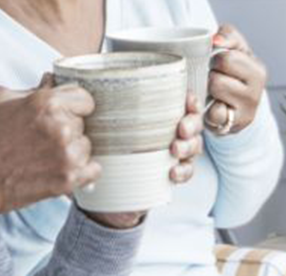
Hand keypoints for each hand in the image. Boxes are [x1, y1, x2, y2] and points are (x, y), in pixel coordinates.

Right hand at [0, 74, 99, 213]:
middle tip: (46, 137)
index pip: (85, 97)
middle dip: (69, 128)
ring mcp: (66, 155)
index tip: (66, 112)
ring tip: (47, 155)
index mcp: (46, 102)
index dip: (74, 105)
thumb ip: (32, 89)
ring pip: (87, 146)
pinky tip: (62, 169)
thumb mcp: (0, 99)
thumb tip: (51, 80)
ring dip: (73, 150)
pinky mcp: (67, 180)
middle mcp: (60, 127)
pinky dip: (82, 171)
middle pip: (84, 122)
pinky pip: (93, 171)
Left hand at [83, 92, 204, 228]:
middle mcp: (171, 133)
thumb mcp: (108, 129)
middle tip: (181, 129)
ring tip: (175, 150)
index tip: (188, 102)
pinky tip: (172, 172)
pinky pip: (187, 171)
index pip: (184, 104)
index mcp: (161, 117)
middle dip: (192, 124)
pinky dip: (183, 171)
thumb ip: (109, 111)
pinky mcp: (173, 174)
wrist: (109, 191)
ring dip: (189, 147)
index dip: (192, 102)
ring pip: (194, 146)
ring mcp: (175, 154)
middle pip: (194, 123)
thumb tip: (91, 94)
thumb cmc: (109, 152)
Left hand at [206, 24, 266, 134]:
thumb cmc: (233, 72)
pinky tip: (213, 107)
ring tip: (213, 92)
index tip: (217, 63)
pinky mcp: (233, 126)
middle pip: (217, 77)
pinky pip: (213, 114)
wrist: (236, 107)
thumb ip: (228, 34)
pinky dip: (209, 109)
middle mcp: (256, 93)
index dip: (215, 59)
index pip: (226, 58)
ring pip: (214, 92)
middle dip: (211, 75)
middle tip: (214, 78)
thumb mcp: (236, 48)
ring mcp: (246, 111)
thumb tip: (215, 39)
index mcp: (257, 71)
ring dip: (208, 90)